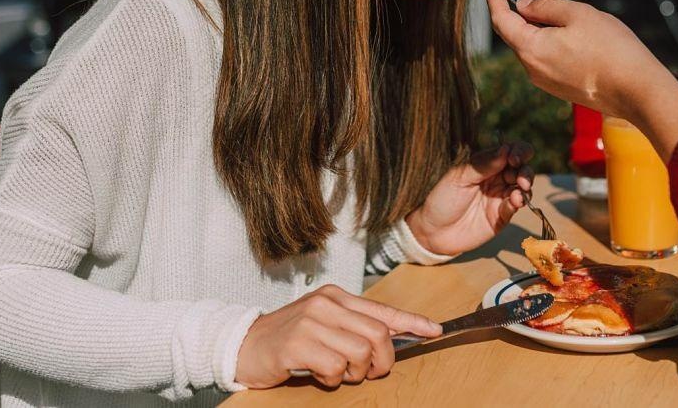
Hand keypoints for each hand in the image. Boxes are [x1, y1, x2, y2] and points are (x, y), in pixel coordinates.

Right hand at [234, 285, 440, 388]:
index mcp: (336, 297)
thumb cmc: (288, 339)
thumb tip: (392, 339)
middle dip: (382, 360)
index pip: (382, 310)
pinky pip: (335, 367)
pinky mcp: (297, 344)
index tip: (435, 330)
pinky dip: (332, 379)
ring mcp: (311, 322)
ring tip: (338, 372)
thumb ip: (354, 328)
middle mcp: (326, 305)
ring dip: (355, 372)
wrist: (242, 345)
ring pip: (360, 352)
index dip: (412, 322)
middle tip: (371, 372)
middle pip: (378, 335)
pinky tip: (319, 374)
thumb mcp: (323, 325)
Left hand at [405, 142, 533, 255]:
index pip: (510, 151)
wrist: (433, 231)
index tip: (514, 158)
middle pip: (522, 168)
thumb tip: (506, 149)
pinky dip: (519, 202)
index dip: (518, 151)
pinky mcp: (502, 216)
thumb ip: (483, 164)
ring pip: (524, 187)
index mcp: (486, 164)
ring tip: (520, 189)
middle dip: (525, 170)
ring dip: (526, 185)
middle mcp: (497, 178)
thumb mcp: (459, 177)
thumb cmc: (442, 198)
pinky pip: (516, 206)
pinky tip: (515, 201)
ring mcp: (501, 197)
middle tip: (520, 178)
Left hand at [486, 0, 677, 159]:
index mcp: (531, 49)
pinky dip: (553, 45)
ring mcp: (546, 83)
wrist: (638, 91)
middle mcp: (532, 70)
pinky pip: (547, 61)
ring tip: (574, 22)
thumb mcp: (578, 14)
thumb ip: (545, 6)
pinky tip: (579, 40)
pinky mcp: (561, 89)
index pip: (502, 22)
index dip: (495, 2)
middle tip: (545, 1)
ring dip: (543, 31)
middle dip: (524, 16)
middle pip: (517, 36)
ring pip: (534, 48)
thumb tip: (524, 6)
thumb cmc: (612, 50)